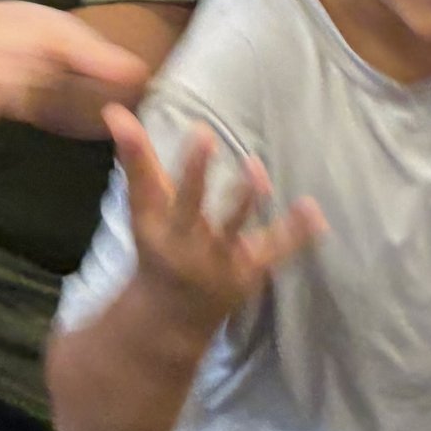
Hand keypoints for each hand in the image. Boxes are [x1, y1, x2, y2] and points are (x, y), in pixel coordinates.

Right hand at [106, 108, 326, 331]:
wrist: (171, 319)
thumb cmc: (159, 248)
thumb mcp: (143, 209)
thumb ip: (136, 161)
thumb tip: (115, 111)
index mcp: (159, 225)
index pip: (155, 187)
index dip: (163, 159)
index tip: (192, 128)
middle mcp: (187, 242)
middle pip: (191, 205)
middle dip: (196, 173)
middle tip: (206, 137)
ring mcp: (220, 259)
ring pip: (232, 226)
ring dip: (243, 198)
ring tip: (256, 167)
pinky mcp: (250, 272)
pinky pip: (276, 250)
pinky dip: (297, 233)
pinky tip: (315, 211)